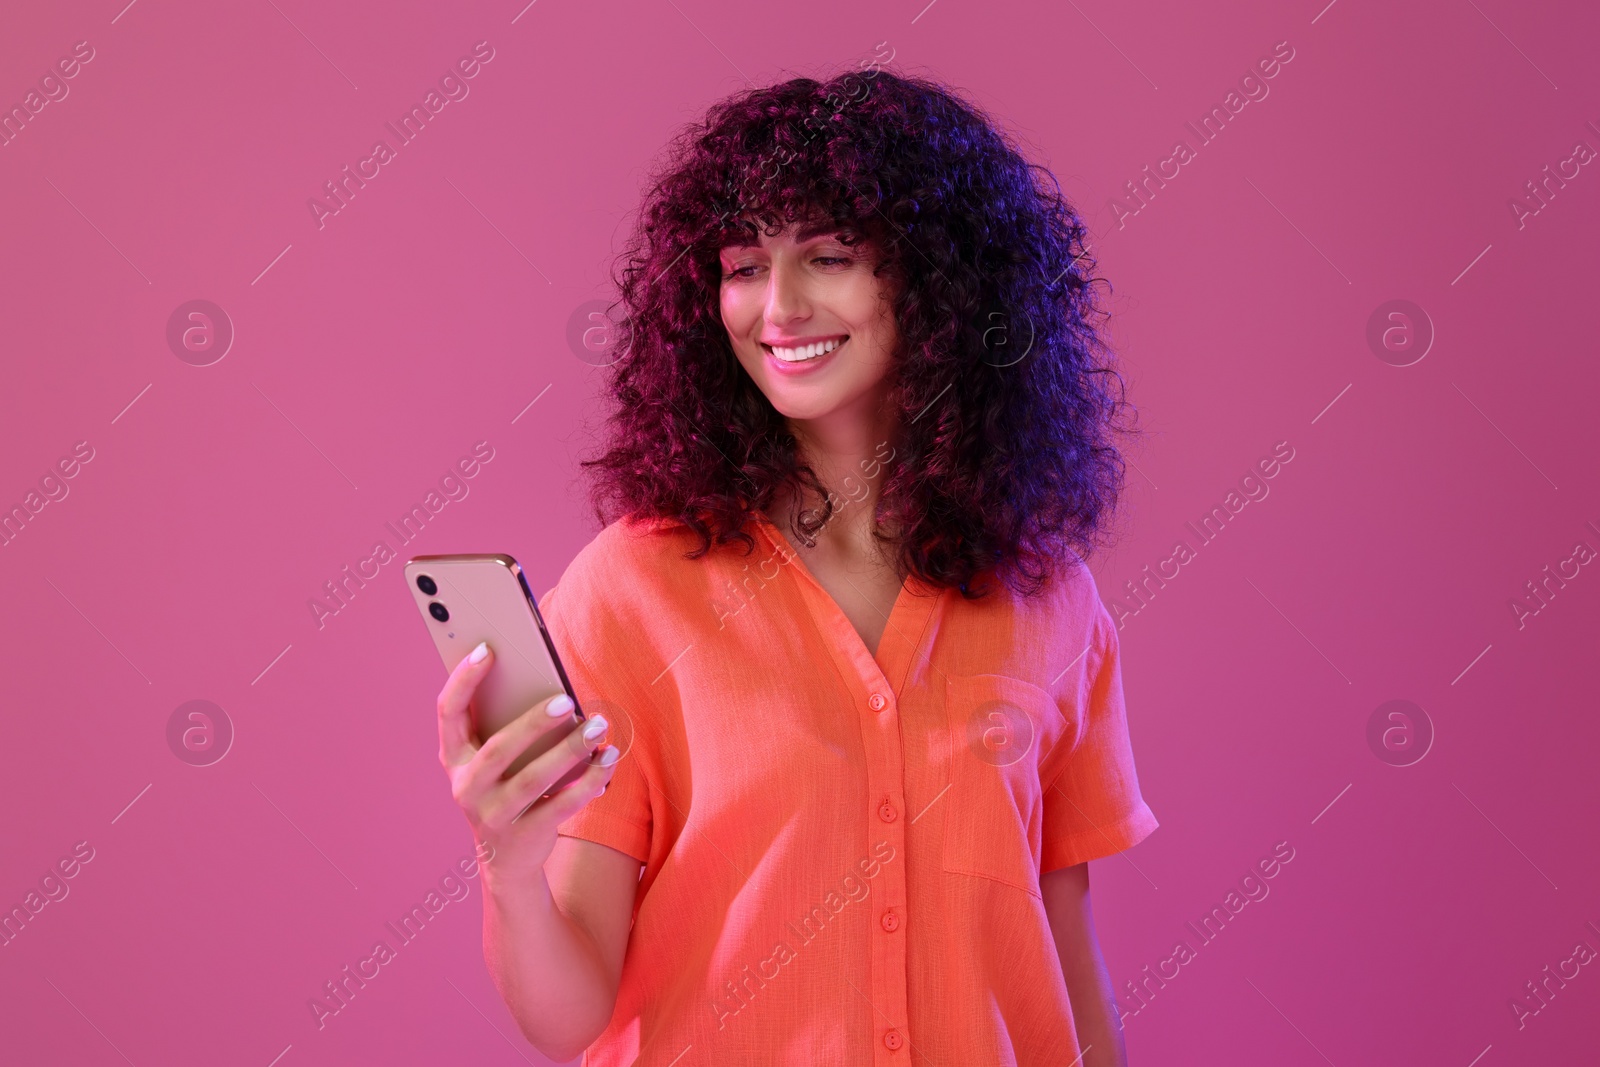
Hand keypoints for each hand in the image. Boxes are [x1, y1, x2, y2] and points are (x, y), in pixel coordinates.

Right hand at [437, 642, 619, 882]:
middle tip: (567, 700)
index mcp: (454, 757)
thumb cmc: (505, 787)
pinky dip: (588, 781)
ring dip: (570, 750)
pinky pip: (561, 805)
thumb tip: (551, 685)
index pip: (447, 712)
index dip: (463, 679)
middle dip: (534, 722)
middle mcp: (465, 787)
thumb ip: (507, 725)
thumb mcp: (495, 760)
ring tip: (599, 727)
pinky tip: (608, 760)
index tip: (488, 648)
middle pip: (499, 749)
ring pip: (534, 779)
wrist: (507, 858)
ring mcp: (492, 815)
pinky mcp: (524, 835)